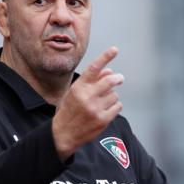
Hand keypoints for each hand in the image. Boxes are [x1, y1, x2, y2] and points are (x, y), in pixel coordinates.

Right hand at [52, 46, 123, 160]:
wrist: (63, 134)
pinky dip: (115, 107)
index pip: (94, 68)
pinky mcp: (103, 119)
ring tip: (102, 102)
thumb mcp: (75, 92)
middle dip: (117, 78)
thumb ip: (91, 81)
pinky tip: (105, 110)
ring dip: (112, 96)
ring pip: (114, 95)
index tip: (114, 50)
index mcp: (78, 87)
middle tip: (120, 78)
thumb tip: (109, 71)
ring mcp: (95, 108)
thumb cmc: (69, 111)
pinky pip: (117, 106)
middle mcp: (87, 96)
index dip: (105, 57)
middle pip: (110, 81)